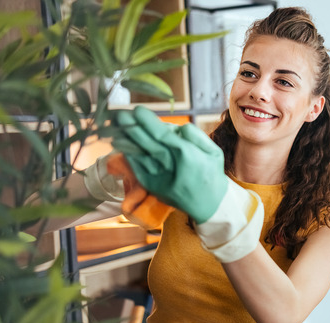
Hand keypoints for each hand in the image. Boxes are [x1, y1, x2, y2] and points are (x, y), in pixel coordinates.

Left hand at [114, 106, 227, 223]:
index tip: (137, 110)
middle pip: (147, 143)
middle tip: (120, 114)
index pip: (162, 134)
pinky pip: (137, 167)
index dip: (147, 122)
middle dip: (132, 127)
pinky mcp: (152, 185)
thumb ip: (196, 136)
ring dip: (126, 140)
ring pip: (139, 155)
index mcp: (187, 155)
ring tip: (116, 127)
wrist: (209, 205)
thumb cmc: (211, 174)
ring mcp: (159, 177)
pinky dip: (128, 155)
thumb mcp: (214, 152)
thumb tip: (177, 126)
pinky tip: (120, 144)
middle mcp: (171, 166)